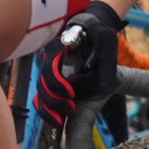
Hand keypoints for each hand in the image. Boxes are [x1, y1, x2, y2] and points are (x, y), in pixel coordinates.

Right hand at [36, 0, 127, 130]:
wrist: (91, 28)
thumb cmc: (100, 37)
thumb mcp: (107, 46)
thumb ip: (99, 67)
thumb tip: (78, 87)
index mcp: (59, 48)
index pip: (50, 68)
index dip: (57, 83)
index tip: (71, 93)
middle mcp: (48, 59)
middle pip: (43, 84)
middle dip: (54, 101)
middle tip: (70, 109)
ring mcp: (47, 69)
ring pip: (40, 92)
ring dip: (49, 108)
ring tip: (61, 119)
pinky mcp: (50, 79)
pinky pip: (42, 96)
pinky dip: (46, 110)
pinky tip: (55, 120)